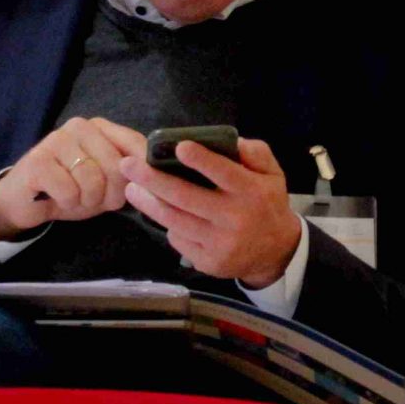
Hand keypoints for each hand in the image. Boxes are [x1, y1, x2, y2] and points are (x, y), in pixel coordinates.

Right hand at [0, 116, 148, 237]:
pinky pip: (69, 191)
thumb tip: (153, 175)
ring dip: (89, 200)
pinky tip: (58, 199)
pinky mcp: (37, 161)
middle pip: (117, 165)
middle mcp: (80, 126)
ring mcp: (56, 140)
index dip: (141, 174)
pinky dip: (69, 203)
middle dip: (113, 194)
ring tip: (77, 199)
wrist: (26, 201)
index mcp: (101, 127)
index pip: (136, 145)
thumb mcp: (107, 181)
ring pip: (93, 179)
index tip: (136, 190)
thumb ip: (128, 173)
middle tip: (100, 202)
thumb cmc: (72, 189)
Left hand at [118, 136, 302, 288]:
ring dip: (148, 203)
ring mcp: (220, 243)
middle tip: (128, 165)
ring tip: (131, 188)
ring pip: (174, 220)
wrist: (276, 252)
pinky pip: (178, 239)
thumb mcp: (273, 174)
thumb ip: (256, 153)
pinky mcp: (208, 262)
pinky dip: (167, 224)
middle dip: (153, 179)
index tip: (179, 147)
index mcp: (251, 192)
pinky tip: (161, 213)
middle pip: (185, 197)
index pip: (224, 173)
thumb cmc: (267, 204)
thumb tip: (233, 142)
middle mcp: (234, 218)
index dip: (201, 160)